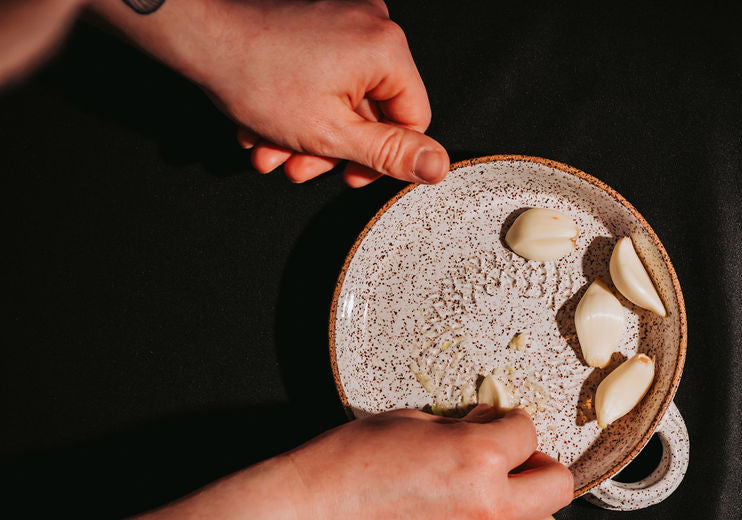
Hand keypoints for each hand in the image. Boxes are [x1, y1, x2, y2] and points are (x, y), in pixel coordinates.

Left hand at [86, 0, 448, 185]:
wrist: (199, 37)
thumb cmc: (257, 77)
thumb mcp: (332, 133)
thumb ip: (391, 154)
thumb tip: (439, 166)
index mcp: (387, 49)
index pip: (413, 118)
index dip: (381, 157)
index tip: (348, 175)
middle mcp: (371, 25)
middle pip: (373, 110)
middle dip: (331, 148)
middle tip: (300, 168)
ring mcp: (342, 19)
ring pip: (342, 99)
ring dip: (308, 135)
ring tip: (272, 151)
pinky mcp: (318, 20)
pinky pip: (324, 77)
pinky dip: (299, 107)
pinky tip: (266, 126)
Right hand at [286, 406, 574, 519]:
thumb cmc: (344, 466)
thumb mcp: (408, 422)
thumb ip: (459, 428)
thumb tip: (485, 429)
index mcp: (479, 459)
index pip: (530, 434)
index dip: (512, 425)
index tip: (499, 426)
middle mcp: (489, 510)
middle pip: (558, 489)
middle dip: (540, 467)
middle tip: (516, 462)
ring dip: (531, 514)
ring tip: (500, 501)